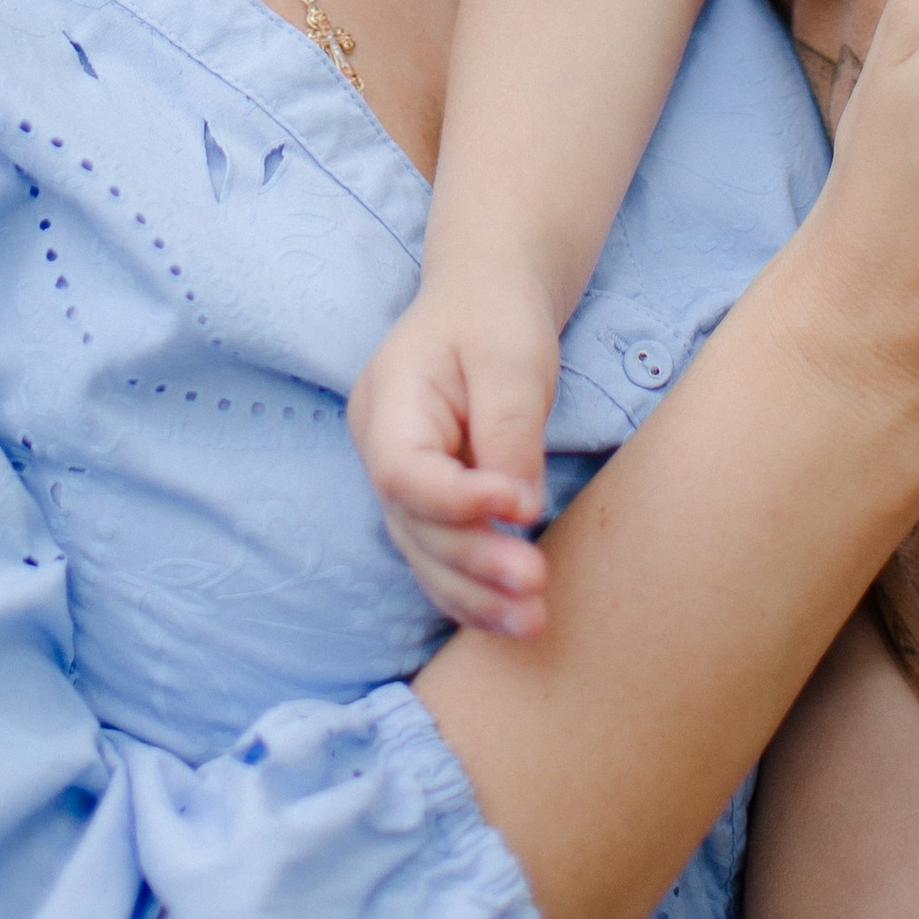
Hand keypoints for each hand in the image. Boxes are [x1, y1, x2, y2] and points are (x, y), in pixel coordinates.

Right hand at [348, 269, 559, 637]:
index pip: (404, 471)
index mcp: (389, 401)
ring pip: (426, 555)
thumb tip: (518, 511)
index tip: (520, 507)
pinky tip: (516, 618)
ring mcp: (401, 481)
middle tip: (537, 582)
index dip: (456, 502)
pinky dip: (475, 592)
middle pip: (415, 525)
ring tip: (533, 620)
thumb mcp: (511, 356)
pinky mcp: (429, 504)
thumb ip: (509, 429)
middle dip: (475, 562)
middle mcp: (381, 448)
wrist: (486, 297)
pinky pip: (442, 558)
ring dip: (476, 595)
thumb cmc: (495, 315)